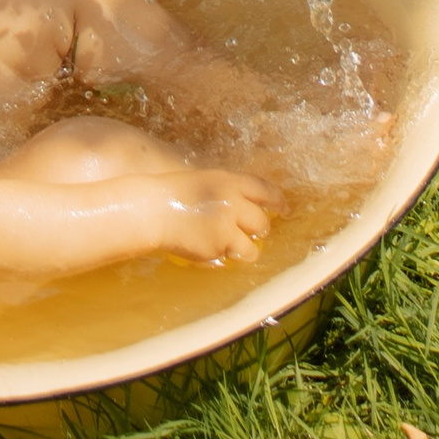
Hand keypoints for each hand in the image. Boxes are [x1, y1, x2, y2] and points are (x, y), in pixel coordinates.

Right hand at [163, 165, 280, 263]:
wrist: (154, 210)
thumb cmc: (175, 193)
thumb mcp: (206, 181)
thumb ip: (229, 191)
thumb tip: (247, 206)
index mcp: (230, 181)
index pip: (264, 190)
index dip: (277, 200)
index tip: (284, 208)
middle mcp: (233, 202)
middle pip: (262, 220)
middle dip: (260, 228)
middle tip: (255, 231)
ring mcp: (226, 227)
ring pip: (251, 246)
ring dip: (246, 248)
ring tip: (235, 247)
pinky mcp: (217, 247)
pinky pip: (231, 257)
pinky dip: (226, 256)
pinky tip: (214, 251)